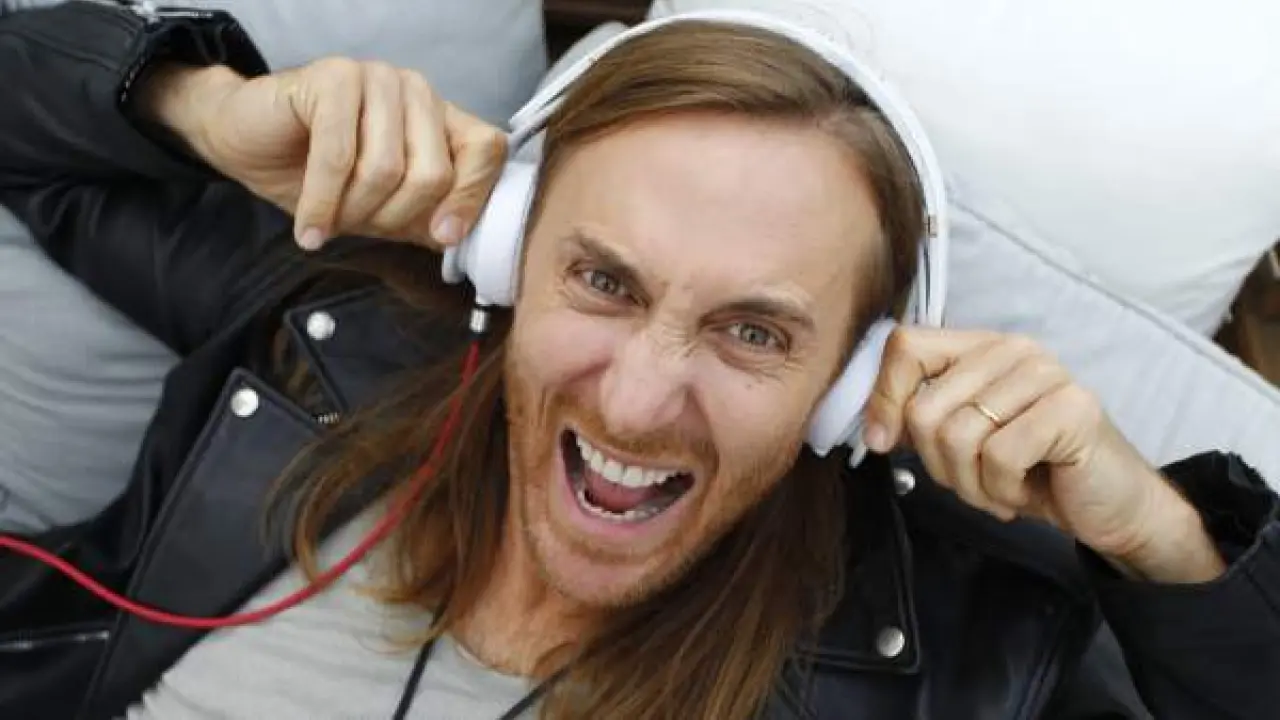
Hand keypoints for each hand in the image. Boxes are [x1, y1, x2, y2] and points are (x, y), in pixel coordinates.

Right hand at [141, 60, 506, 250]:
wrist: (246, 142)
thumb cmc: (318, 175)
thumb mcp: (384, 208)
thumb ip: (427, 219)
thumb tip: (460, 242)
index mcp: (439, 118)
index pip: (488, 150)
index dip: (471, 199)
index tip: (441, 237)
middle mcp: (416, 91)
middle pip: (434, 174)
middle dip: (393, 217)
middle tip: (359, 226)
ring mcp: (377, 78)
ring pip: (387, 169)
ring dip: (353, 211)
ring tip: (329, 221)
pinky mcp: (334, 78)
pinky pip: (339, 158)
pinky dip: (322, 204)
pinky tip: (309, 229)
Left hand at [862, 327, 1225, 583]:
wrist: (1109, 508)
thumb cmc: (1034, 472)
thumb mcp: (964, 441)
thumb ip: (923, 419)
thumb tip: (874, 426)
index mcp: (982, 348)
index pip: (907, 346)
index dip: (884, 397)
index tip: (884, 442)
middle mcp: (1014, 350)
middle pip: (926, 406)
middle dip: (938, 464)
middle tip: (973, 480)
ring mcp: (1047, 375)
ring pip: (958, 436)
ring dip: (971, 483)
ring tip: (1000, 487)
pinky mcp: (1073, 409)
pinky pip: (1000, 456)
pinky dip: (1001, 490)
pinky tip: (1023, 492)